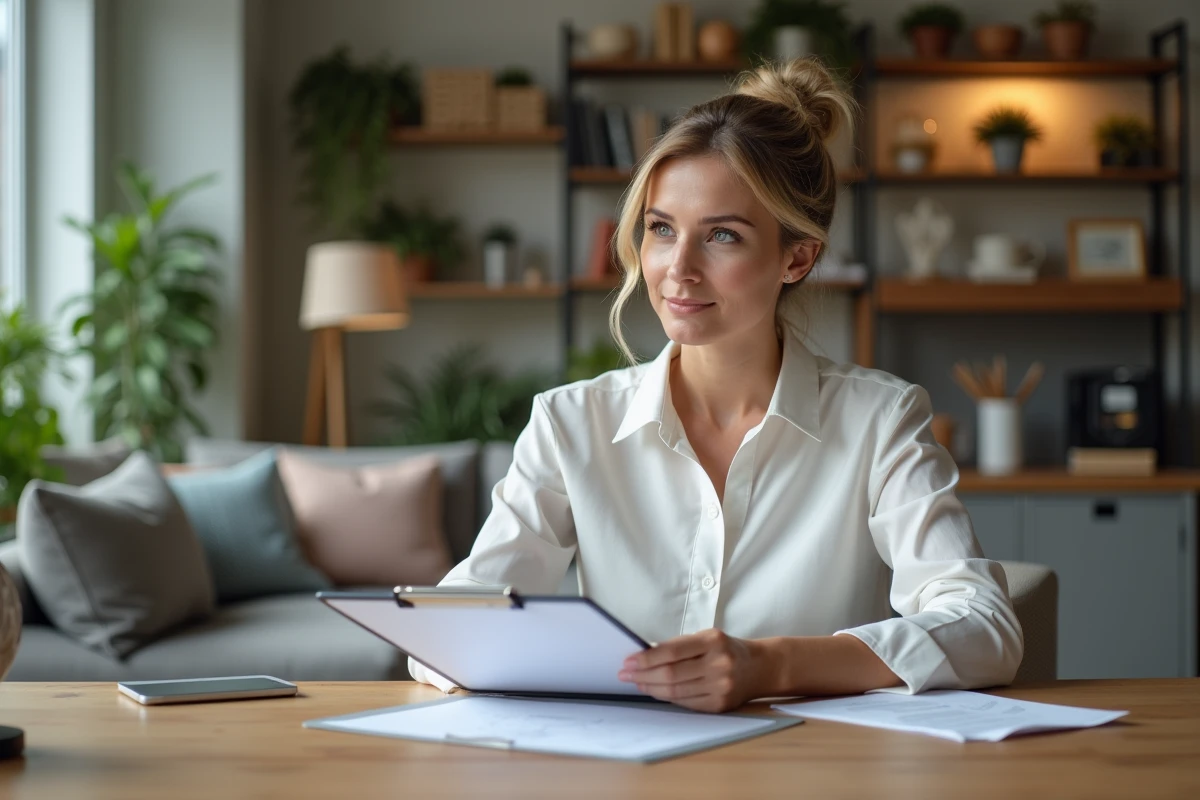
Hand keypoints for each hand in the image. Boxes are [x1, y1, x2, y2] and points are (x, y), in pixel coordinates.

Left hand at [617, 629, 766, 712]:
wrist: (759, 668)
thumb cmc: (726, 649)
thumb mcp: (706, 637)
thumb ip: (679, 646)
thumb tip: (644, 656)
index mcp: (713, 641)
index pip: (671, 652)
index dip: (646, 659)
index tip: (628, 661)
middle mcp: (719, 664)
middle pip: (671, 674)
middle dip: (643, 675)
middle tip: (625, 674)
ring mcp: (721, 687)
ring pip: (676, 691)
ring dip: (651, 688)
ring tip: (636, 683)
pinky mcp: (720, 705)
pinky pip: (686, 703)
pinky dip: (667, 697)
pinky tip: (655, 692)